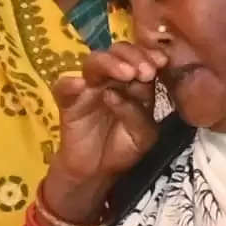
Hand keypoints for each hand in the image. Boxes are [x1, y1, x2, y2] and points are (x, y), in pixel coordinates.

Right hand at [46, 44, 168, 201]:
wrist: (98, 171)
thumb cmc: (123, 148)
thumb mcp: (143, 135)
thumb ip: (139, 114)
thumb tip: (119, 94)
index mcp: (134, 83)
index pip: (140, 58)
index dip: (150, 56)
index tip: (161, 62)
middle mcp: (111, 79)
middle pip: (117, 53)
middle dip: (133, 57)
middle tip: (145, 71)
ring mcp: (88, 88)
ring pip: (93, 63)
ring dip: (109, 64)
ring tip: (125, 74)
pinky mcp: (68, 101)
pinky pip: (63, 87)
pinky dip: (70, 83)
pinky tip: (80, 85)